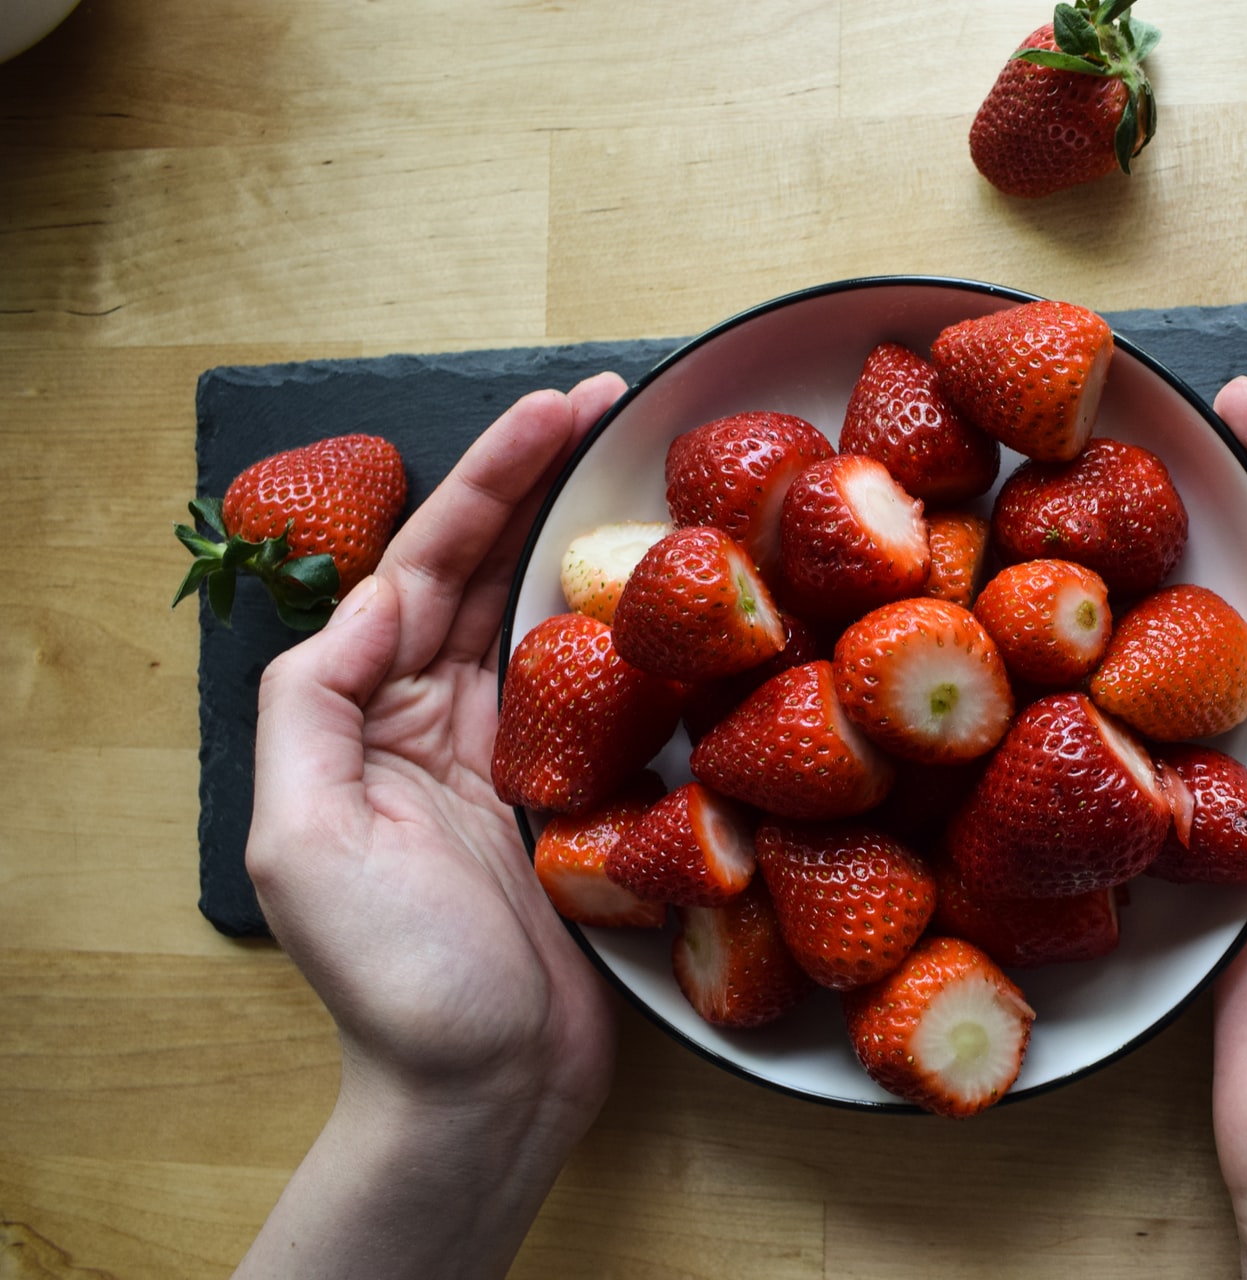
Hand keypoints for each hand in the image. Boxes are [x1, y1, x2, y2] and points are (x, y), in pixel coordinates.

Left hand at [233, 373, 627, 1278]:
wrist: (487, 1092)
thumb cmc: (395, 983)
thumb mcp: (302, 841)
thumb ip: (315, 705)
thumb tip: (377, 599)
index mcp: (376, 715)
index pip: (428, 566)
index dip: (488, 480)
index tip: (554, 409)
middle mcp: (447, 720)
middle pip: (495, 570)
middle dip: (546, 479)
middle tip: (619, 401)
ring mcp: (526, 757)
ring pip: (557, 618)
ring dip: (596, 539)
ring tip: (655, 468)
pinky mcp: (594, 799)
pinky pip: (620, 696)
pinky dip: (646, 635)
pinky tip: (687, 593)